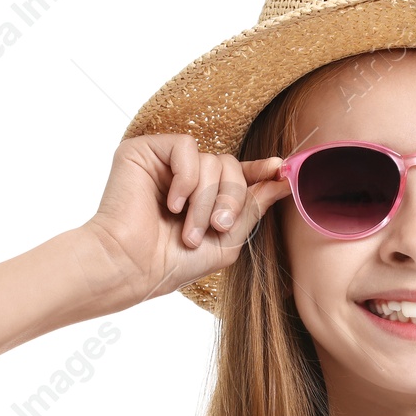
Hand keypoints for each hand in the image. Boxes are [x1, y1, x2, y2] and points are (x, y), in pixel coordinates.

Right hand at [81, 134, 291, 302]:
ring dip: (205, 200)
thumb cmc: (173, 262)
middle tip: (217, 226)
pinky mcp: (144, 150)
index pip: (237, 174)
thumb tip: (283, 180)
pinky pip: (186, 148)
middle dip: (231, 198)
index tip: (278, 169)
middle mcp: (185, 176)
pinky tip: (172, 204)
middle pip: (230, 165)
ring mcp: (165, 163)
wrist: (132, 267)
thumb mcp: (227, 240)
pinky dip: (186, 179)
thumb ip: (254, 208)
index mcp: (203, 196)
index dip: (259, 171)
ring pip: (211, 160)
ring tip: (187, 229)